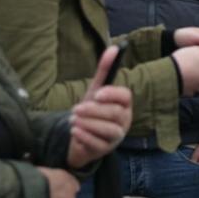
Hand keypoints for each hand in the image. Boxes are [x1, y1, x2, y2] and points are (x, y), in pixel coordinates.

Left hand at [69, 46, 131, 168]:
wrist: (81, 136)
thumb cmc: (92, 111)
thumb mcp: (95, 90)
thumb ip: (104, 70)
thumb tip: (114, 47)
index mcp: (124, 104)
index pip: (125, 97)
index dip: (112, 94)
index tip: (97, 94)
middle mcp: (124, 119)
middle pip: (114, 114)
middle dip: (94, 111)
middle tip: (76, 109)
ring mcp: (117, 136)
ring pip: (107, 130)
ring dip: (88, 124)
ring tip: (73, 120)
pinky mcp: (106, 150)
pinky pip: (97, 144)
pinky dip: (84, 137)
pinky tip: (75, 131)